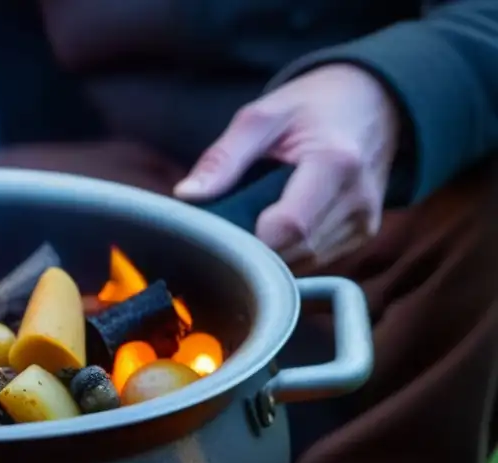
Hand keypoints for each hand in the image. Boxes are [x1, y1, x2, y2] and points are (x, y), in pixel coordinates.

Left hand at [174, 64, 400, 265]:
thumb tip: (186, 195)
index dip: (249, 237)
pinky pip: (315, 259)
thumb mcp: (261, 116)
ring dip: (272, 249)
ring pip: (302, 262)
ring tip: (259, 215)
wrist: (374, 101)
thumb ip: (223, 157)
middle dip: (255, 245)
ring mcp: (364, 221)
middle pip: (293, 251)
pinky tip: (280, 222)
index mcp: (336, 162)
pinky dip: (290, 249)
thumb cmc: (313, 105)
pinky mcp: (363, 234)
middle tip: (234, 220)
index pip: (288, 227)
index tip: (224, 225)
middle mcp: (357, 198)